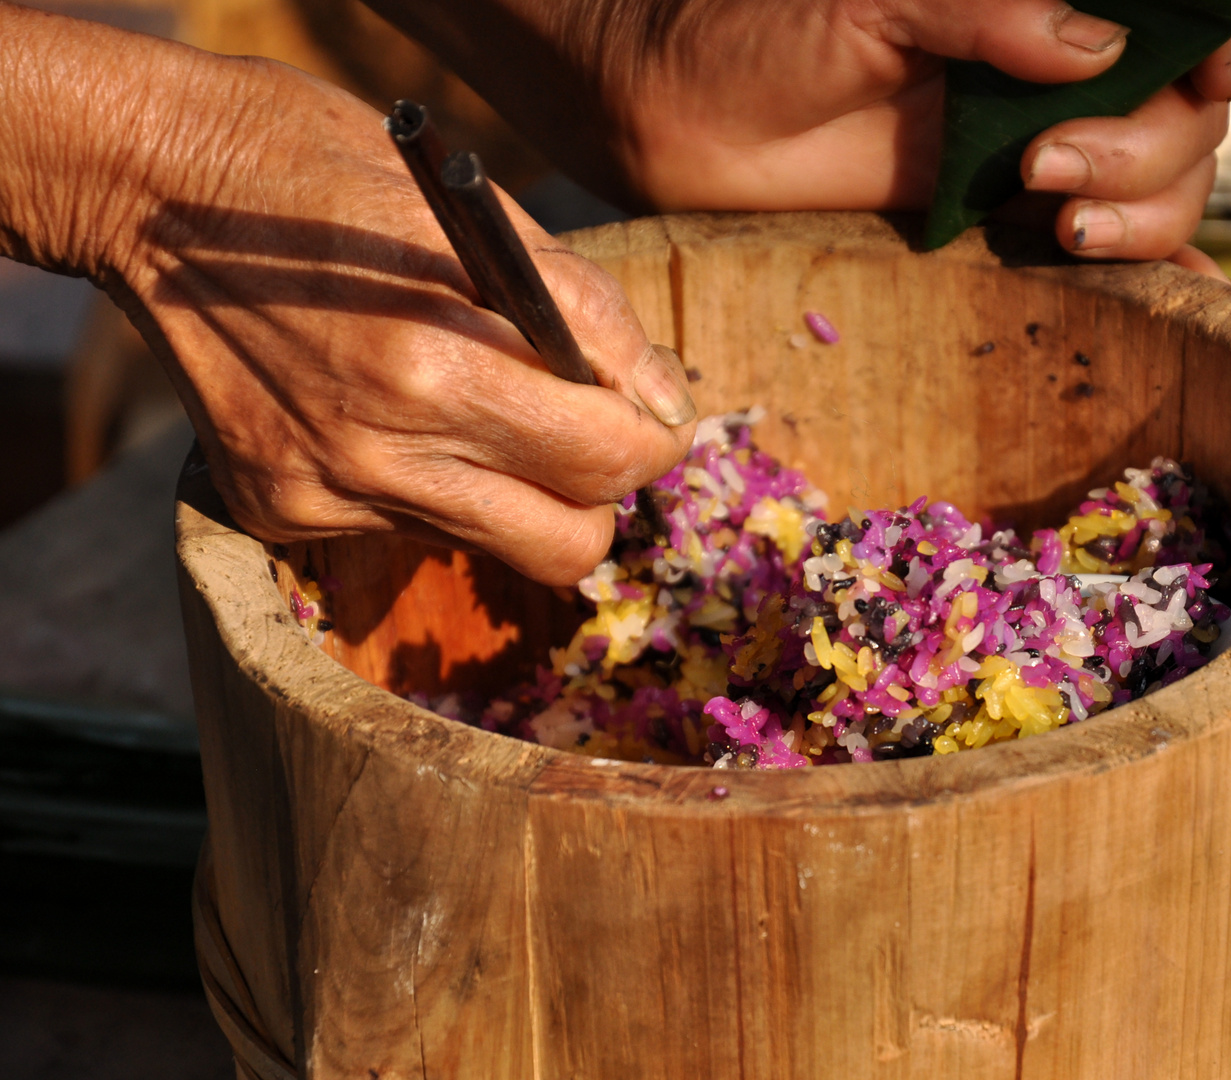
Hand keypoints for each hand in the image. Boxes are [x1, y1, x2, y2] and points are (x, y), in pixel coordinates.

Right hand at [0, 5, 695, 583]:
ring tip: (486, 406)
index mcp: (435, 366)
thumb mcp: (477, 212)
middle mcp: (379, 455)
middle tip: (590, 426)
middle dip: (602, 487)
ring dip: (522, 490)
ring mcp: (324, 494)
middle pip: (567, 543)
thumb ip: (585, 315)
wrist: (151, 190)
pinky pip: (411, 527)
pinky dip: (434, 483)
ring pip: (495, 543)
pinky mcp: (281, 511)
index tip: (651, 408)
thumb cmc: (328, 172)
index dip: (653, 436)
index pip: (606, 459)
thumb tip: (665, 400)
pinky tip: (391, 412)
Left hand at [364, 0, 1230, 271]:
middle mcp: (1042, 72)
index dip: (1215, 42)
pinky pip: (1094, 241)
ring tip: (1059, 224)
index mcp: (1026, 7)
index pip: (1171, 16)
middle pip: (1181, 111)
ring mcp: (1024, 146)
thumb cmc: (751, 32)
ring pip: (1157, 179)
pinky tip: (1169, 292)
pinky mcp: (988, 220)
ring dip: (1144, 208)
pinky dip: (1150, 267)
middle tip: (1045, 167)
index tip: (1204, 73)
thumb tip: (1099, 45)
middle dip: (1148, 146)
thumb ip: (983, 14)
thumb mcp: (869, 6)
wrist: (672, 114)